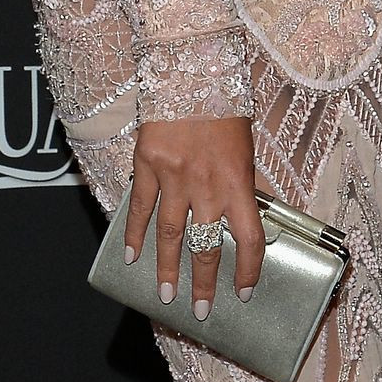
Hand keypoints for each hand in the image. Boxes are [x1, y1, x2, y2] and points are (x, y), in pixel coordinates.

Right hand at [126, 116, 263, 319]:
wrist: (193, 69)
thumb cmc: (225, 105)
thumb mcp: (245, 146)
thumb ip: (242, 182)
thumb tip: (247, 215)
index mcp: (238, 180)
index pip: (249, 238)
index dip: (249, 270)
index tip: (244, 292)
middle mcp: (207, 184)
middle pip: (205, 246)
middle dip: (203, 283)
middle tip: (198, 311)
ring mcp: (174, 176)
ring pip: (169, 235)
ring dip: (166, 269)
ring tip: (165, 295)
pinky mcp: (148, 165)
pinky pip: (140, 208)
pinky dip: (134, 235)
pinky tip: (131, 257)